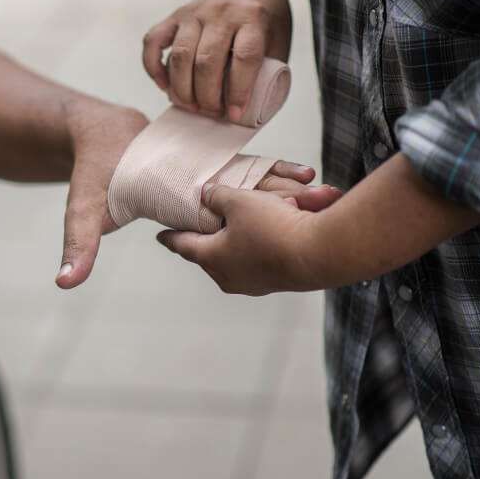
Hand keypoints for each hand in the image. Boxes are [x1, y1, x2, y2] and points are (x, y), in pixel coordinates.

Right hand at [56, 100, 339, 288]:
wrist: (98, 136)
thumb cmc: (92, 173)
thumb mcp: (84, 208)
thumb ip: (79, 243)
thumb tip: (64, 283)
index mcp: (178, 223)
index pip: (218, 230)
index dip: (248, 223)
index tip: (283, 218)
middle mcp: (197, 212)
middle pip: (247, 216)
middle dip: (284, 211)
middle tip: (323, 204)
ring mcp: (205, 191)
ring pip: (253, 194)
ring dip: (286, 192)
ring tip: (324, 189)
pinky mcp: (208, 168)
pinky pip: (245, 173)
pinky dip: (271, 172)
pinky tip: (301, 171)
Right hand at [142, 0, 291, 121]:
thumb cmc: (265, 19)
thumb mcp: (278, 39)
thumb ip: (266, 71)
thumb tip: (247, 113)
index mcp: (253, 17)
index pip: (244, 57)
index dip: (239, 90)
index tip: (235, 114)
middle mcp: (221, 12)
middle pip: (207, 60)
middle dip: (207, 96)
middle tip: (211, 113)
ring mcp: (194, 12)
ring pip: (180, 55)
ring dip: (182, 88)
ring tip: (190, 106)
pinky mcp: (174, 16)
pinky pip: (153, 42)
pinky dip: (154, 67)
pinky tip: (164, 86)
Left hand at [156, 183, 330, 295]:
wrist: (319, 253)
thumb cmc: (273, 228)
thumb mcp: (239, 201)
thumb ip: (217, 196)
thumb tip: (207, 195)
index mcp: (211, 258)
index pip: (183, 245)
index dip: (171, 237)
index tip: (160, 236)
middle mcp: (228, 276)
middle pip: (208, 255)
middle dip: (204, 240)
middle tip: (196, 230)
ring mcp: (252, 284)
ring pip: (234, 259)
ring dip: (233, 242)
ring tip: (232, 229)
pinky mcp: (274, 282)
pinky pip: (257, 261)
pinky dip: (256, 246)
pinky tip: (263, 234)